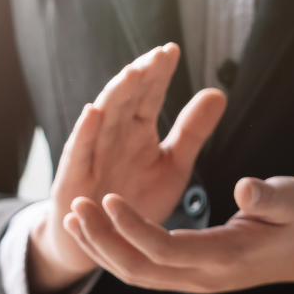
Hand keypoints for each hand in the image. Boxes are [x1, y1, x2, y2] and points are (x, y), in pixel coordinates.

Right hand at [28, 43, 226, 293]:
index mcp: (138, 129)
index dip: (159, 74)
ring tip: (132, 74)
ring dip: (115, 96)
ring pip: (103, 118)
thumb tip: (218, 92)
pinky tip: (92, 112)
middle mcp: (114, 135)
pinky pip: (79, 153)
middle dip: (140, 77)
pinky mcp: (75, 178)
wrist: (106, 242)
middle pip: (126, 99)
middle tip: (157, 56)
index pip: (149, 94)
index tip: (173, 50)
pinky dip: (84, 133)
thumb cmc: (136, 201)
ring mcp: (93, 154)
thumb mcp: (173, 166)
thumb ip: (192, 132)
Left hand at [64, 175, 293, 293]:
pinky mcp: (189, 275)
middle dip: (103, 241)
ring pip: (136, 275)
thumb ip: (270, 197)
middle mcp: (204, 276)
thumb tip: (247, 189)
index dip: (132, 227)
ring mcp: (194, 280)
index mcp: (226, 257)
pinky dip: (115, 253)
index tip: (107, 198)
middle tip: (76, 207)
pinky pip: (144, 271)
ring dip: (102, 249)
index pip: (166, 249)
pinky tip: (96, 230)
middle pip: (140, 269)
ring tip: (74, 217)